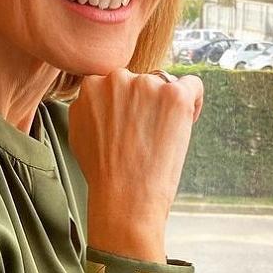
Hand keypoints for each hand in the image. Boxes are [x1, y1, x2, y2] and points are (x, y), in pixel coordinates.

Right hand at [68, 69, 202, 262]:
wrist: (124, 195)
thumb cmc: (103, 171)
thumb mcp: (78, 129)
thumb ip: (90, 105)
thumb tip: (101, 100)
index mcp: (93, 84)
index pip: (117, 83)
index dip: (126, 104)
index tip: (132, 123)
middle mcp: (118, 78)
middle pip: (141, 82)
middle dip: (145, 103)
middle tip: (147, 134)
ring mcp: (147, 84)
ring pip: (165, 85)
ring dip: (166, 105)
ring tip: (162, 137)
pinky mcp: (174, 95)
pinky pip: (193, 85)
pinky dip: (194, 100)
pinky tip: (187, 119)